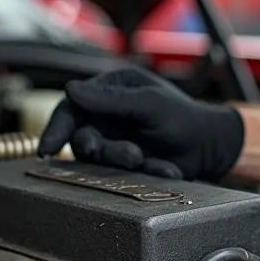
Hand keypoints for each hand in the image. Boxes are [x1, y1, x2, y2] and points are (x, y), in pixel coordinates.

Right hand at [37, 67, 243, 181]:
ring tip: (143, 158)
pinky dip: (144, 171)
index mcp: (112, 88)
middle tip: (120, 152)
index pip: (73, 105)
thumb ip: (111, 99)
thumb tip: (71, 90)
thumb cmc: (184, 117)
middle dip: (97, 147)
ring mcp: (115, 139)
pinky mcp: (124, 163)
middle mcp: (108, 113)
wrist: (211, 147)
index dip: (57, 127)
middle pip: (81, 134)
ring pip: (98, 157)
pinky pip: (119, 172)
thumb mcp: (150, 104)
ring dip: (120, 158)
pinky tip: (165, 167)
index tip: (48, 147)